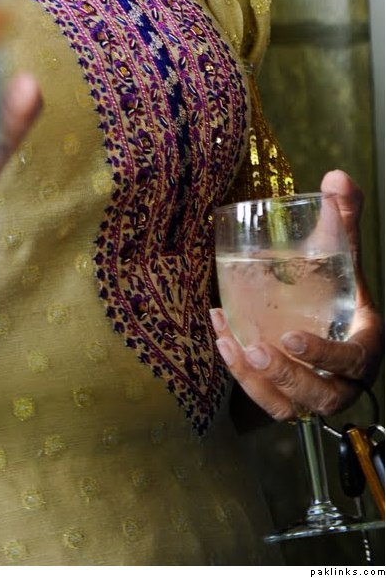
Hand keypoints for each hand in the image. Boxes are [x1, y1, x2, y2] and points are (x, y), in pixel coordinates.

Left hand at [212, 169, 383, 421]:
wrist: (323, 319)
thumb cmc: (336, 290)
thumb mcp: (342, 257)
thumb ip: (343, 220)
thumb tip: (336, 177)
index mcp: (363, 344)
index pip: (353, 359)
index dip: (327, 354)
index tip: (293, 338)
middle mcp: (342, 379)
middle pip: (322, 395)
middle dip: (288, 376)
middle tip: (257, 347)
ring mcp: (314, 393)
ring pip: (291, 407)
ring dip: (259, 382)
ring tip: (233, 345)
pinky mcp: (288, 398)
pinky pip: (267, 400)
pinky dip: (241, 376)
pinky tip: (221, 336)